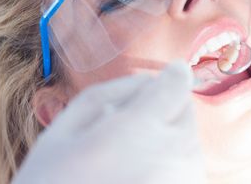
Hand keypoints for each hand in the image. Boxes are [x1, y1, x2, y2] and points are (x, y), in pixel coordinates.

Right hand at [12, 61, 205, 183]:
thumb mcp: (61, 133)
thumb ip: (107, 93)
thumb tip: (147, 79)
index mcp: (140, 129)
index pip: (177, 83)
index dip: (169, 77)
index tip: (159, 84)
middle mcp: (174, 154)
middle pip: (185, 109)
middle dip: (162, 110)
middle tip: (126, 130)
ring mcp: (185, 181)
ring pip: (188, 140)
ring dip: (166, 140)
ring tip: (126, 162)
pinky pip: (187, 167)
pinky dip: (170, 165)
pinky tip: (136, 179)